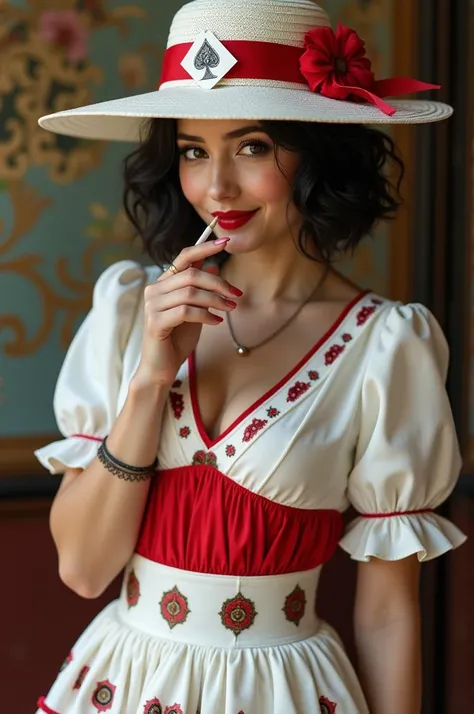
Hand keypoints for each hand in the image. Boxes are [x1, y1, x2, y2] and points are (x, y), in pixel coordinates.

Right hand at [134, 238, 242, 386]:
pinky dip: (205, 315)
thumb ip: (200, 290)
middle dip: (218, 283)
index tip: (225, 242)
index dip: (204, 248)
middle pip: (191, 275)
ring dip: (215, 300)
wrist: (161, 368)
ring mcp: (152, 306)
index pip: (183, 257)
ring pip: (190, 293)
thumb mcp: (195, 311)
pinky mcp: (155, 322)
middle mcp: (154, 290)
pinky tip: (216, 322)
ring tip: (230, 308)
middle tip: (236, 294)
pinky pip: (186, 311)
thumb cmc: (177, 340)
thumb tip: (214, 266)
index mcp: (164, 284)